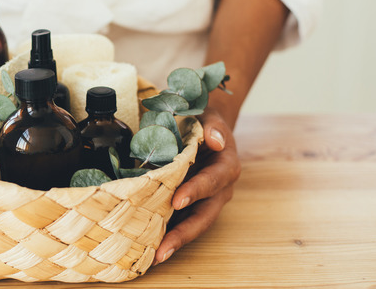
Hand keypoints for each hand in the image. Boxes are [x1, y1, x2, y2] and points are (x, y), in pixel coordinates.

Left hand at [153, 109, 240, 263]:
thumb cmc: (206, 122)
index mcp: (226, 167)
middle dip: (183, 234)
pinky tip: (149, 246)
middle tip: (162, 250)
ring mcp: (206, 201)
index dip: (195, 191)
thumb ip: (213, 127)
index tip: (177, 201)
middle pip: (204, 216)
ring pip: (193, 225)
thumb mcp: (212, 118)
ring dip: (175, 241)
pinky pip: (182, 222)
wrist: (207, 128)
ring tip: (154, 257)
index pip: (211, 182)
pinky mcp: (192, 205)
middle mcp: (220, 190)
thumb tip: (215, 139)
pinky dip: (168, 234)